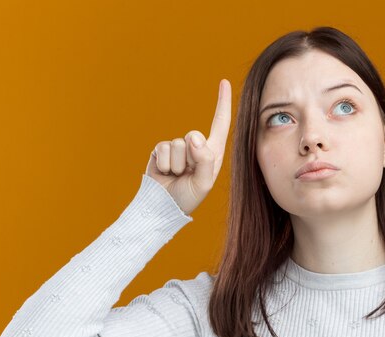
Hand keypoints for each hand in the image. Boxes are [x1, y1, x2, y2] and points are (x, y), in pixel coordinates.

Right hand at [145, 79, 231, 215]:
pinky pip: (163, 149)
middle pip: (194, 135)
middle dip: (189, 157)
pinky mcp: (161, 150)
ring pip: (177, 144)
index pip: (220, 124)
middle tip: (187, 174)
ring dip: (176, 165)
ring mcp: (178, 148)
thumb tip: (194, 137)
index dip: (222, 103)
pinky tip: (165, 173)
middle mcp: (196, 147)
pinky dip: (164, 165)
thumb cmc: (187, 197)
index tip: (223, 82)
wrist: (163, 206)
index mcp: (213, 152)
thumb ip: (204, 160)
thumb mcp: (203, 183)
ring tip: (176, 176)